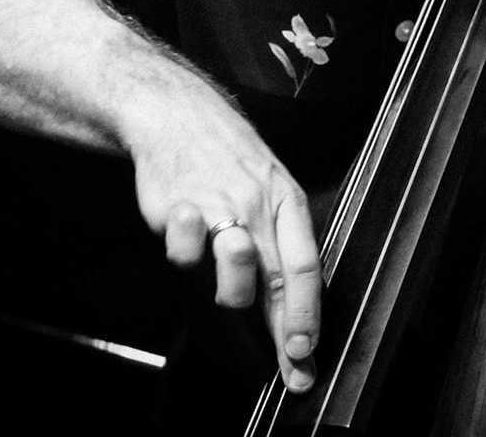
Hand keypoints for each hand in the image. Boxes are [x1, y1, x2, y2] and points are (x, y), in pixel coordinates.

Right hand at [126, 87, 321, 392]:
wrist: (177, 114)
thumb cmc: (227, 157)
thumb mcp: (269, 186)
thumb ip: (278, 241)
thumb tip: (292, 303)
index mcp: (286, 201)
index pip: (306, 266)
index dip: (308, 315)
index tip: (307, 353)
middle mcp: (258, 205)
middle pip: (278, 278)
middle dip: (286, 333)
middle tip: (291, 371)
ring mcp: (220, 204)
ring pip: (237, 264)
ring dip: (233, 289)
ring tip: (223, 287)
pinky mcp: (180, 207)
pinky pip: (185, 249)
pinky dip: (185, 254)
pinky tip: (183, 236)